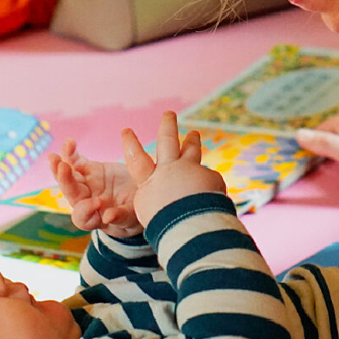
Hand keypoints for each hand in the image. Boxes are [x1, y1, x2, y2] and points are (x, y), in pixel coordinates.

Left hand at [49, 139, 141, 237]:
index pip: (82, 217)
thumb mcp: (134, 215)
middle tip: (62, 168)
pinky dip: (70, 153)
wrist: (142, 191)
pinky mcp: (88, 169)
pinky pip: (75, 161)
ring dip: (60, 166)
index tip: (97, 202)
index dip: (85, 210)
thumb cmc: (138, 209)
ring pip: (69, 176)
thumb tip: (108, 217)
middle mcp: (86, 201)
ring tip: (54, 157)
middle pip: (71, 193)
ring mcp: (85, 184)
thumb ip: (122, 216)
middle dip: (65, 181)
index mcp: (95, 218)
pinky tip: (70, 143)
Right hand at [122, 112, 226, 226]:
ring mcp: (192, 170)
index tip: (126, 131)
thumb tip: (167, 192)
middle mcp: (170, 169)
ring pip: (192, 150)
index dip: (131, 145)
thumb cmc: (166, 224)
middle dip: (167, 125)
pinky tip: (212, 200)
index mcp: (150, 182)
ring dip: (192, 141)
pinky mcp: (211, 176)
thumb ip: (155, 197)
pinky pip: (209, 183)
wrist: (191, 225)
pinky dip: (210, 191)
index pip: (137, 160)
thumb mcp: (150, 212)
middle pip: (168, 140)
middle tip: (169, 114)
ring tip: (194, 134)